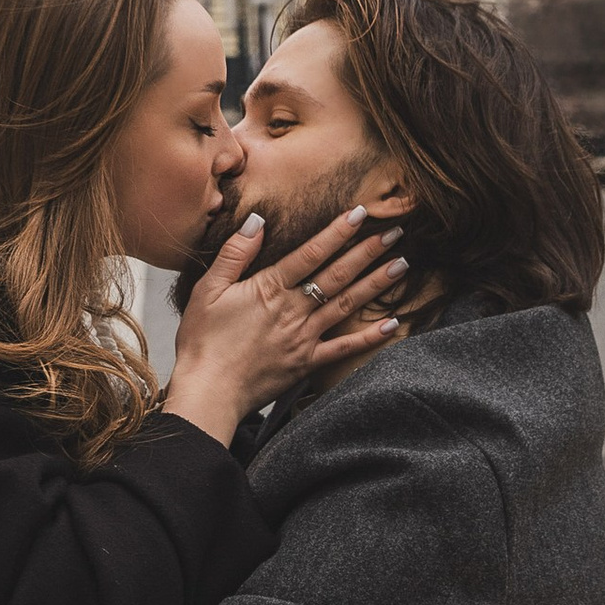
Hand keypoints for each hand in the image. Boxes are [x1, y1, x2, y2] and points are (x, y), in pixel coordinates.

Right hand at [161, 206, 405, 443]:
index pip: (310, 253)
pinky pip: (344, 349)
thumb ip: (235, 253)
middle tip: (395, 233)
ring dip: (376, 284)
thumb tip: (257, 220)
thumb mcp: (207, 290)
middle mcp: (293, 310)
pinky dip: (370, 337)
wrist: (208, 391)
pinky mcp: (306, 363)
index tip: (361, 213)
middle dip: (367, 251)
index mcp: (269, 288)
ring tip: (402, 265)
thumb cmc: (202, 341)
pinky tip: (392, 323)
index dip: (337, 231)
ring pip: (347, 305)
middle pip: (337, 274)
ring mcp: (303, 337)